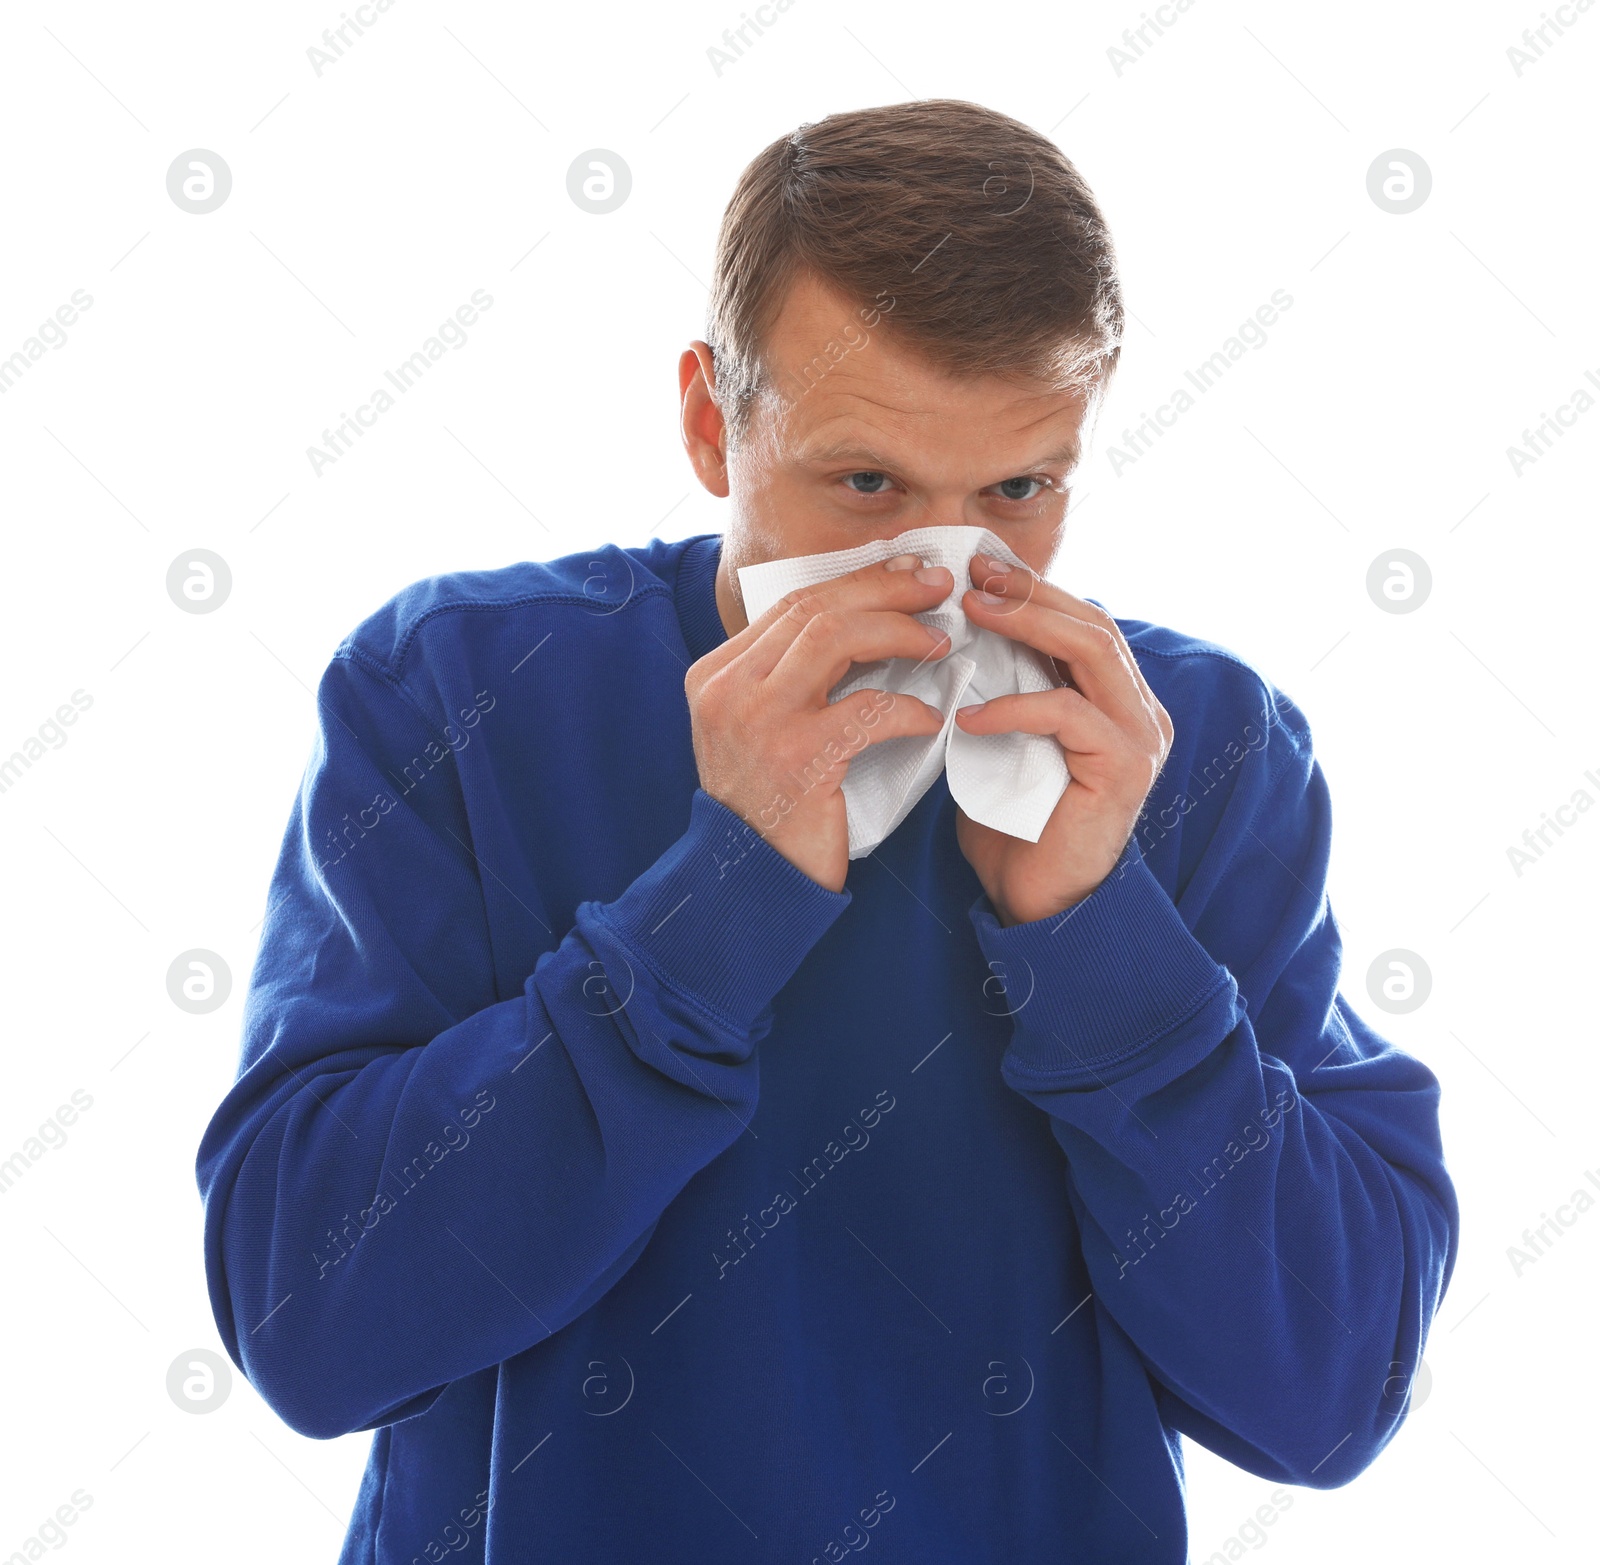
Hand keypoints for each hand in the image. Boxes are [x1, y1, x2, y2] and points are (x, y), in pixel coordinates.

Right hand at [686, 553, 952, 891]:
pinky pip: (867, 710)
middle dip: (886, 589)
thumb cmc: (770, 805)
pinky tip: (929, 718)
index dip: (858, 579)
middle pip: (816, 607)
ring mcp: (757, 720)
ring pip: (836, 637)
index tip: (906, 570)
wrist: (750, 881)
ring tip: (939, 644)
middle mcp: (728, 688)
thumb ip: (792, 677)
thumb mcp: (760, 728)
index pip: (792, 602)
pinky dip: (907, 709)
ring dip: (898, 632)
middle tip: (937, 587)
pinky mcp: (797, 759)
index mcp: (718, 673)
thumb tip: (866, 617)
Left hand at [952, 552, 1173, 925]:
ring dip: (1028, 623)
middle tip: (973, 575)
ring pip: (1091, 651)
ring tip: (971, 614)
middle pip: (1092, 623)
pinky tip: (969, 717)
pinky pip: (1068, 714)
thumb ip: (1004, 690)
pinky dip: (1015, 707)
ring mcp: (1140, 737)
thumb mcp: (1005, 741)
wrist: (1036, 905)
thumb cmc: (1015, 826)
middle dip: (1031, 591)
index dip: (1034, 589)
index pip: (1082, 621)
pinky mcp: (1124, 769)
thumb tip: (958, 634)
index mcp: (1117, 699)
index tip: (979, 567)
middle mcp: (1140, 710)